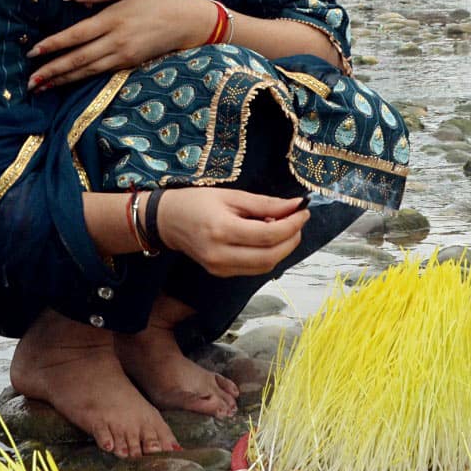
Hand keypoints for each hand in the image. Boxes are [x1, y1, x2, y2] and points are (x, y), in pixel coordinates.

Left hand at [27, 0, 214, 90]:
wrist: (190, 22)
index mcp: (114, 19)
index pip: (77, 35)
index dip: (54, 45)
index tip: (33, 53)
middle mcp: (117, 41)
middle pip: (78, 60)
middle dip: (52, 72)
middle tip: (29, 82)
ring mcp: (124, 56)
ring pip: (87, 72)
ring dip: (61, 81)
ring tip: (40, 88)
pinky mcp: (129, 65)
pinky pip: (99, 73)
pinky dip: (80, 80)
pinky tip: (65, 83)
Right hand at [156, 188, 309, 276]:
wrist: (167, 221)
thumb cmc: (197, 202)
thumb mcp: (231, 196)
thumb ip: (266, 203)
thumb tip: (296, 206)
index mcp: (222, 230)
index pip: (268, 235)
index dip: (292, 225)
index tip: (304, 211)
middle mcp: (220, 254)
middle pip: (270, 256)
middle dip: (291, 239)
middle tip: (298, 221)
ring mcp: (220, 268)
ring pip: (265, 266)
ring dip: (282, 249)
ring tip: (282, 228)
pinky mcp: (221, 274)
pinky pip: (254, 268)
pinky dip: (268, 255)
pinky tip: (267, 239)